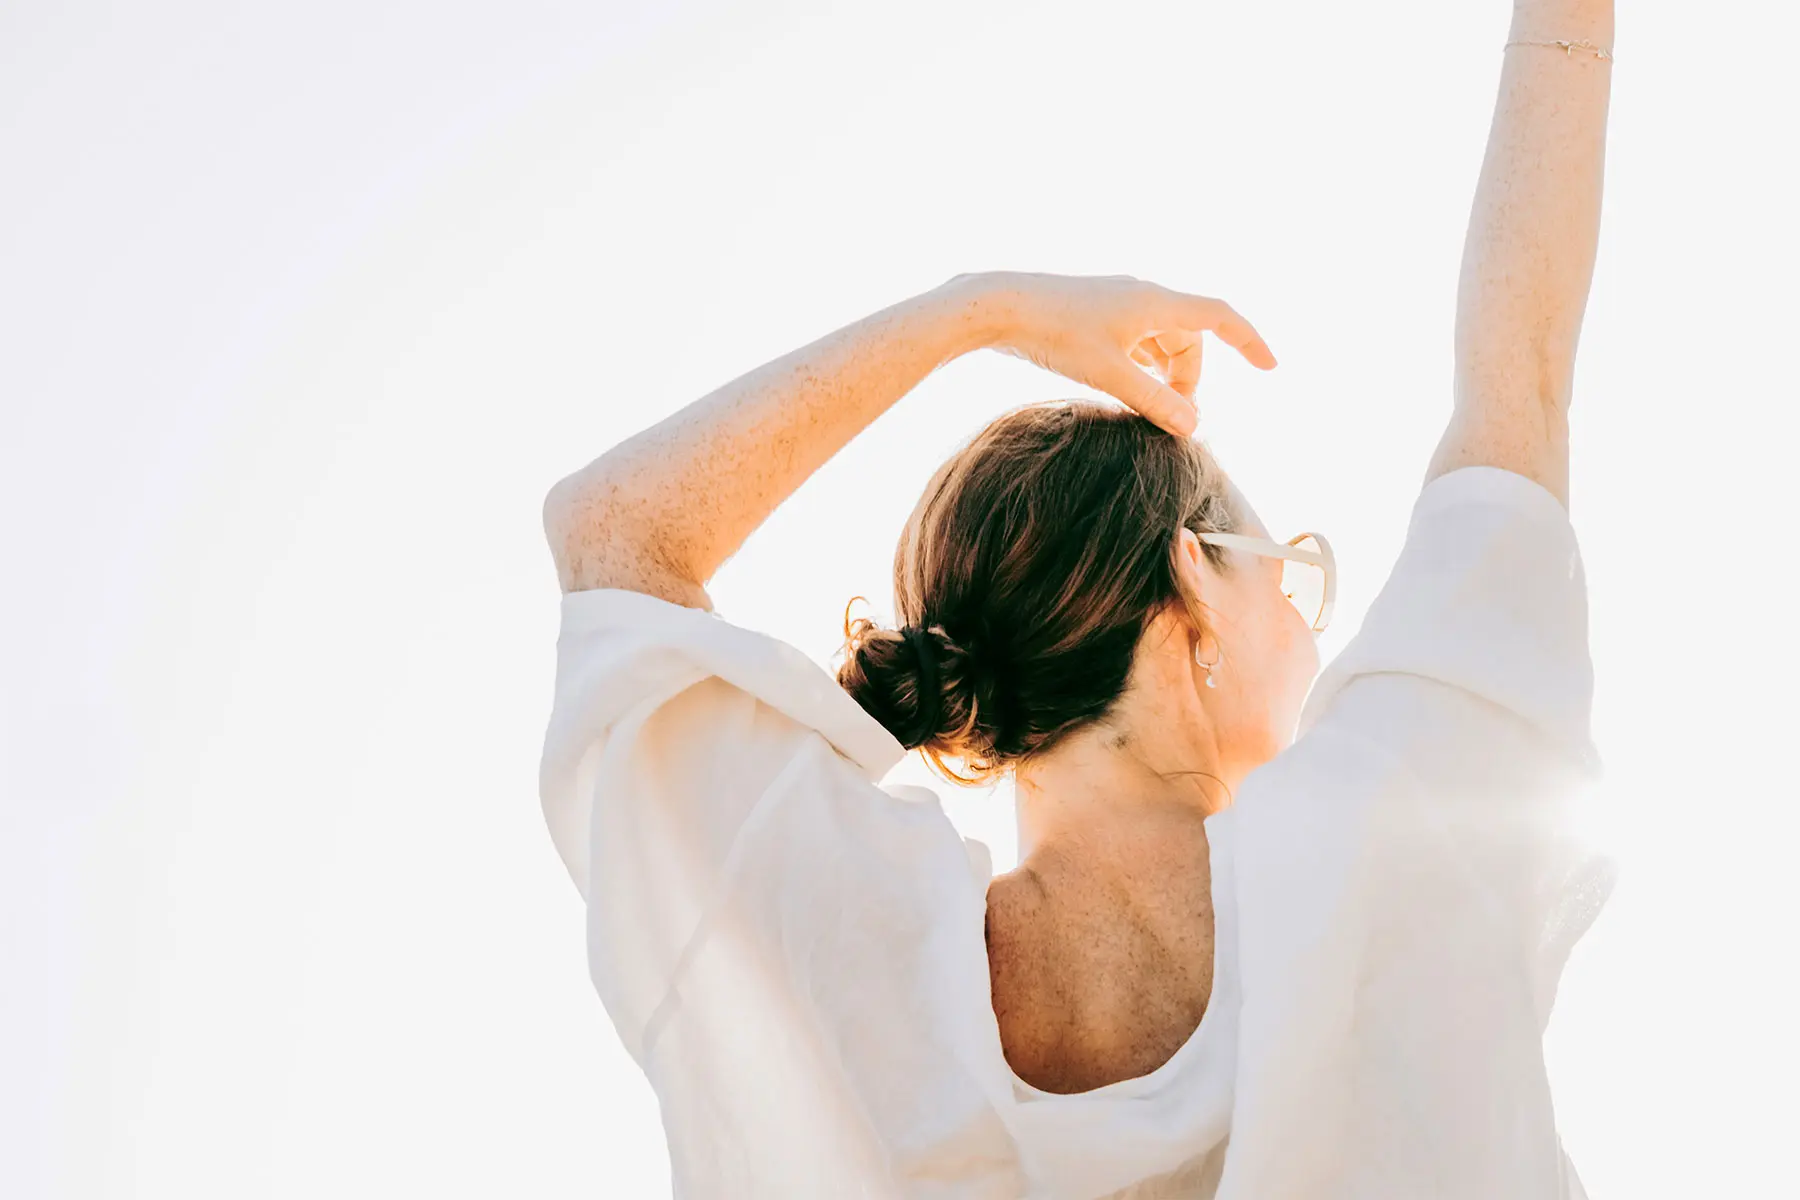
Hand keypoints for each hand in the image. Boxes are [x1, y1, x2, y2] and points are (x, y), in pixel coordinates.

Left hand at [957, 271, 1276, 436]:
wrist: (997, 305)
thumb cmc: (1053, 334)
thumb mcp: (1108, 375)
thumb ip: (1153, 402)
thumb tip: (1194, 426)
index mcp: (1154, 302)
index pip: (1219, 316)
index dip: (1248, 341)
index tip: (1270, 366)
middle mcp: (1141, 295)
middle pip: (1188, 338)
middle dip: (1188, 378)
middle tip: (1172, 418)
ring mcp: (1118, 302)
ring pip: (1160, 341)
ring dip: (1163, 374)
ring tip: (1147, 407)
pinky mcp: (1095, 312)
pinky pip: (1135, 340)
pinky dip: (1140, 366)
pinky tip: (1122, 388)